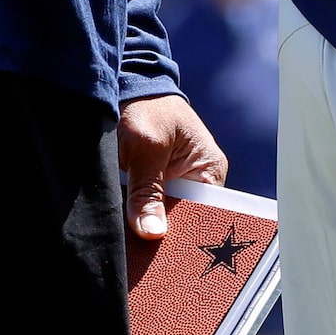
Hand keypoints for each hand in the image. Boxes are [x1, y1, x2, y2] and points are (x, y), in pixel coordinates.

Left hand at [119, 94, 226, 239]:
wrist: (126, 85)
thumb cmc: (145, 107)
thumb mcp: (145, 148)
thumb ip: (147, 191)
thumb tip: (152, 233)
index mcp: (209, 169)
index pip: (205, 214)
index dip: (184, 232)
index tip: (161, 249)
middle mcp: (198, 180)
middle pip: (184, 220)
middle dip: (163, 233)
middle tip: (142, 250)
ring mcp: (177, 183)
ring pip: (164, 217)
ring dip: (148, 225)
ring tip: (132, 243)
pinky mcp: (156, 184)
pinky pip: (150, 209)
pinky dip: (138, 217)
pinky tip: (127, 230)